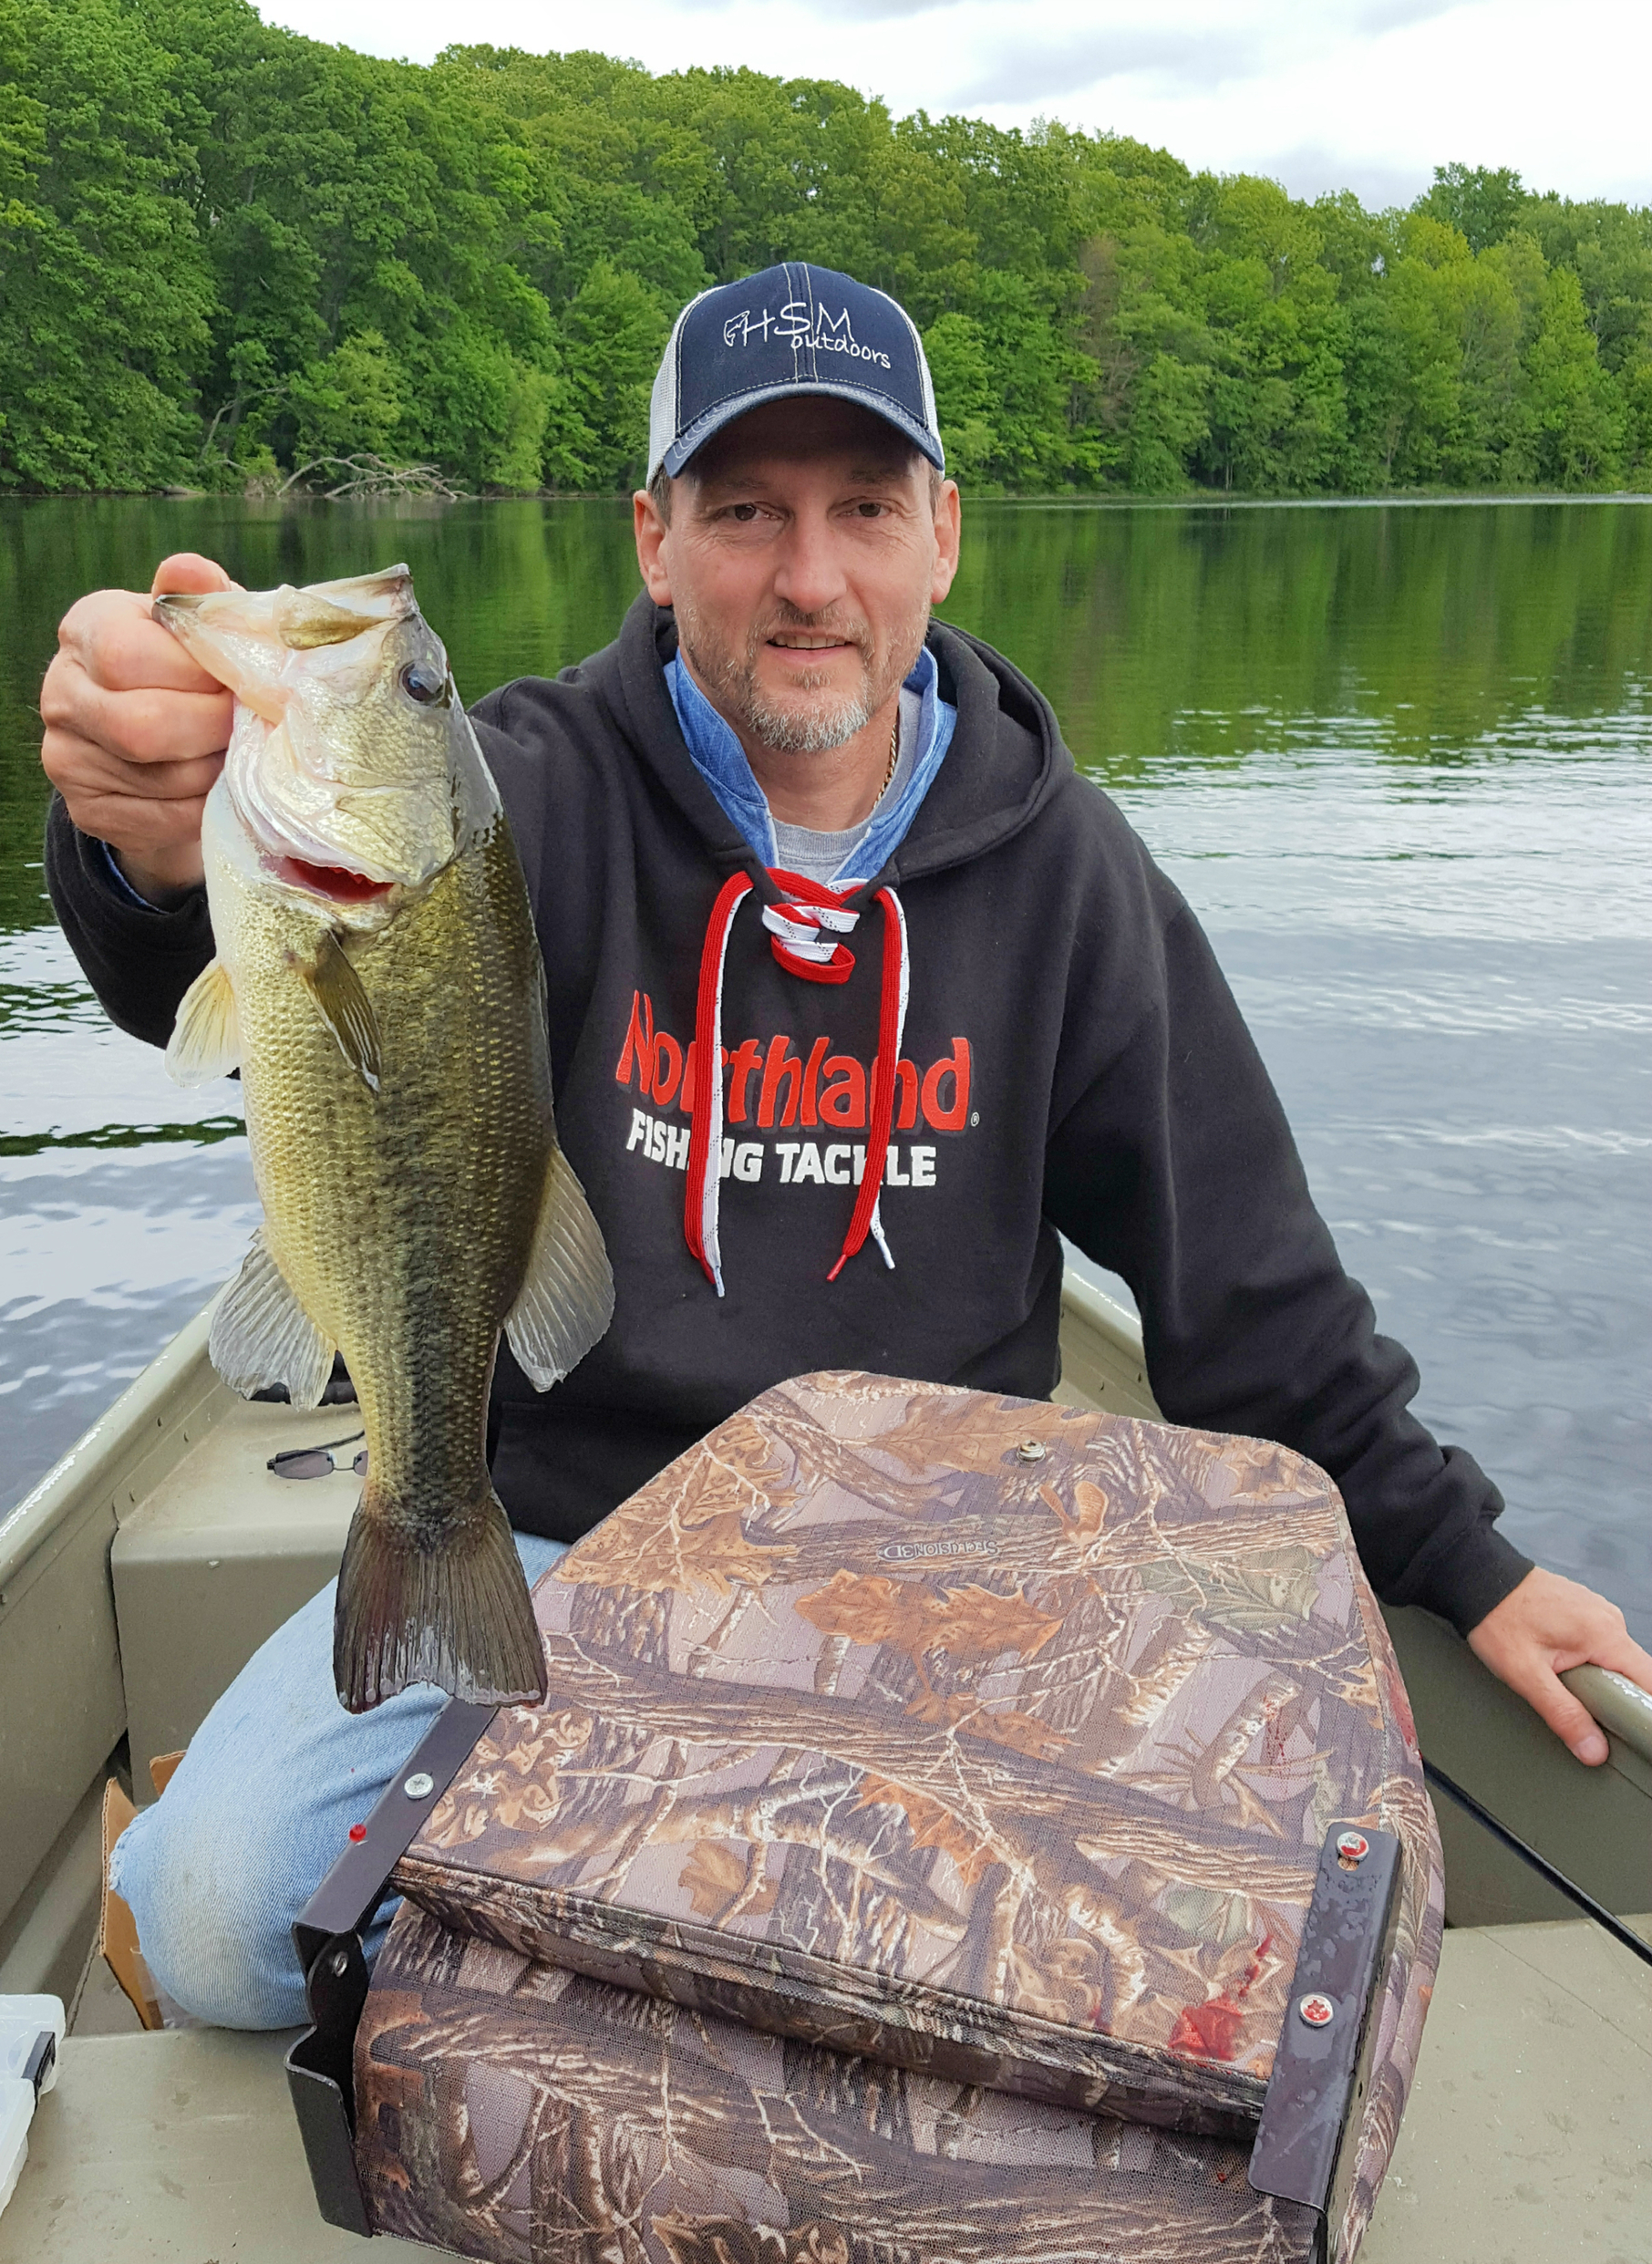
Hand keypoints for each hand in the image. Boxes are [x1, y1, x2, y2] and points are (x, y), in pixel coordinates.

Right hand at [40, 553, 236, 902]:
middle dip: (214, 728)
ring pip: (161, 778)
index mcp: (86, 629)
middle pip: (143, 725)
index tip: (240, 680)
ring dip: (219, 770)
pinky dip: (206, 807)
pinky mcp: (89, 810)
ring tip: (242, 754)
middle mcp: (62, 692)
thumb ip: (202, 599)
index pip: (129, 655)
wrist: (164, 744)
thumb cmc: (191, 672)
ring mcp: (66, 757)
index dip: (198, 674)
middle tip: (252, 725)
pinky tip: (222, 788)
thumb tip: (192, 570)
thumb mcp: (199, 627)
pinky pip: (163, 819)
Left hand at [1468, 1567, 1651, 1763]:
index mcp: (1604, 1633)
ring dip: (1599, 1680)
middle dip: (1616, 1698)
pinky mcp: (1584, 1613)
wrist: (1476, 1580)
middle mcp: (1608, 1620)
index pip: (1649, 1681)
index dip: (1644, 1711)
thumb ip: (1563, 1713)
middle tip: (1583, 1709)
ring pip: (1616, 1661)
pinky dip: (1588, 1663)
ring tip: (1563, 1681)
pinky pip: (1600, 1646)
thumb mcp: (1526, 1674)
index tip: (1627, 1730)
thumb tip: (1594, 1750)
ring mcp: (1597, 1613)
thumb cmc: (1497, 1618)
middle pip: (1634, 1674)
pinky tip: (1559, 1664)